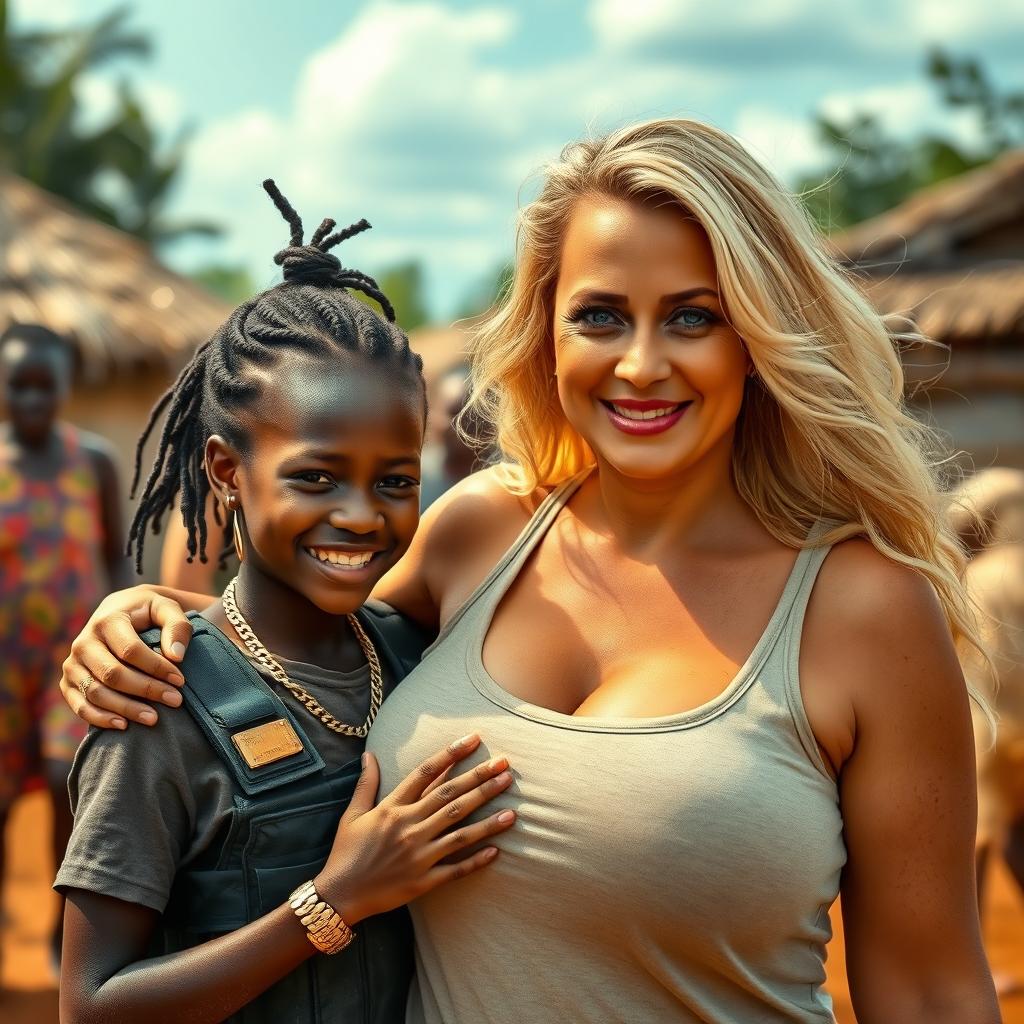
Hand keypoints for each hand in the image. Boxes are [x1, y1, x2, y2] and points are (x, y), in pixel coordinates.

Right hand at [61, 586, 194, 728]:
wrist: (119, 612)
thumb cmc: (148, 612)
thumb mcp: (166, 607)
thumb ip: (177, 626)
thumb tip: (177, 656)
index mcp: (107, 620)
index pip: (131, 650)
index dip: (156, 667)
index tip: (181, 680)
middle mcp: (84, 642)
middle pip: (113, 674)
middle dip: (146, 690)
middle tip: (175, 701)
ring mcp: (72, 664)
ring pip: (96, 693)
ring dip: (126, 708)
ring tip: (154, 718)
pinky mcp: (68, 682)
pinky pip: (80, 706)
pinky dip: (100, 718)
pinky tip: (124, 725)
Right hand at [315, 735, 514, 923]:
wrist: (339, 895)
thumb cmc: (346, 852)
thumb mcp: (352, 814)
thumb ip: (366, 783)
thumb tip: (369, 754)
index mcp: (392, 807)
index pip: (427, 773)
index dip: (452, 753)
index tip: (474, 739)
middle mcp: (409, 827)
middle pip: (450, 797)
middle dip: (480, 780)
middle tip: (505, 765)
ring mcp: (418, 854)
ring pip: (460, 832)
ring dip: (487, 820)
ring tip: (513, 808)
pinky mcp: (423, 881)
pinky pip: (455, 869)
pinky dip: (476, 861)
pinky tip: (497, 851)